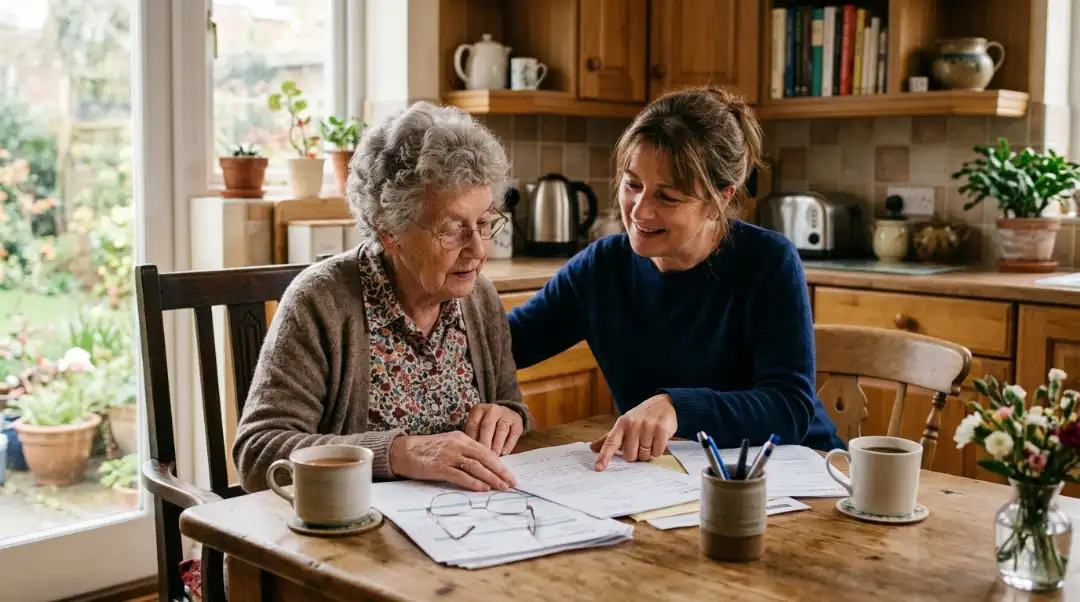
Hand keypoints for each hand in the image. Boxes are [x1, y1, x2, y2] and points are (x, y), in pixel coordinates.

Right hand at [389, 431, 516, 491]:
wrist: (402, 451)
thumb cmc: (426, 450)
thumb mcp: (449, 445)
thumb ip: (465, 453)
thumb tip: (483, 468)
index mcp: (462, 438)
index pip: (486, 451)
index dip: (500, 464)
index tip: (509, 476)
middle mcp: (457, 445)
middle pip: (484, 458)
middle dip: (500, 472)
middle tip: (511, 483)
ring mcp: (448, 455)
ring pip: (475, 466)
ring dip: (490, 478)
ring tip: (501, 487)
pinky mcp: (439, 467)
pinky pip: (459, 475)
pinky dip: (473, 482)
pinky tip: (482, 488)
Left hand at [464, 404, 523, 455]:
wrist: (505, 416)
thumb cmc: (486, 426)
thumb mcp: (477, 427)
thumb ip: (473, 437)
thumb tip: (471, 454)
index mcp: (478, 409)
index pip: (473, 425)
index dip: (472, 440)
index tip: (471, 453)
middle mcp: (492, 409)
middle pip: (487, 426)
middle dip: (484, 442)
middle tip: (482, 457)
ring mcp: (506, 414)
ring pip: (501, 429)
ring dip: (497, 444)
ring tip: (494, 456)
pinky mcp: (517, 421)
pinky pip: (513, 433)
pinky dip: (509, 444)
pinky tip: (504, 453)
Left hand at [589, 394, 677, 470]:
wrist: (664, 403)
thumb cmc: (641, 417)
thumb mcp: (624, 423)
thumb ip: (610, 438)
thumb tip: (592, 448)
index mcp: (621, 424)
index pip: (611, 442)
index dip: (604, 456)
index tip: (599, 468)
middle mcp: (633, 424)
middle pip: (630, 455)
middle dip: (635, 454)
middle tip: (640, 444)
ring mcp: (647, 426)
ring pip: (644, 455)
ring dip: (648, 452)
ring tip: (650, 440)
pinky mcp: (661, 430)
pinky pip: (657, 452)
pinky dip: (658, 450)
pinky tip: (658, 439)